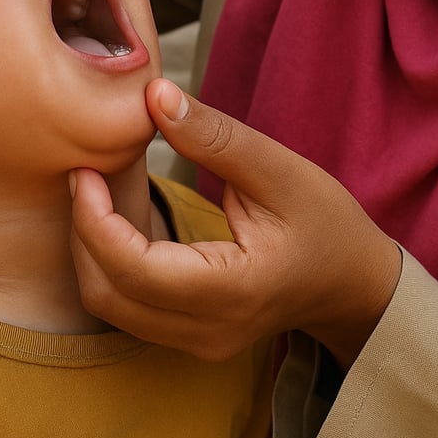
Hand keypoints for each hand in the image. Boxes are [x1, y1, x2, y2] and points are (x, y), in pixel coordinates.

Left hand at [70, 80, 400, 367]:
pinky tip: (120, 220)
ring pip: (110, 306)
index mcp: (234, 291)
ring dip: (92, 250)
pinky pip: (128, 307)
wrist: (352, 282)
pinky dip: (111, 264)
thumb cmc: (325, 222)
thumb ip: (214, 136)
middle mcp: (209, 331)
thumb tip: (155, 95)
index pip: (136, 270)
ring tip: (97, 193)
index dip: (96, 222)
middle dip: (85, 233)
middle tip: (84, 175)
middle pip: (109, 295)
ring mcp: (198, 343)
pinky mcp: (190, 336)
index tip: (85, 171)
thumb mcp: (280, 169)